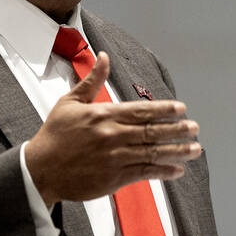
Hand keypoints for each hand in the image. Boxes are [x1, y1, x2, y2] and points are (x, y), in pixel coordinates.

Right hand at [26, 52, 201, 205]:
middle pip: (152, 131)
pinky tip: (177, 170)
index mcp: (104, 115)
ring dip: (176, 151)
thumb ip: (92, 81)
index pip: (141, 110)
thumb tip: (103, 56)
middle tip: (195, 128)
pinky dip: (162, 171)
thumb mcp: (70, 102)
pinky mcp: (113, 178)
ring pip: (152, 152)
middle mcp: (113, 135)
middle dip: (177, 130)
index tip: (181, 109)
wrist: (40, 169)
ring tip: (195, 149)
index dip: (164, 110)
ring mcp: (115, 157)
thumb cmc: (54, 135)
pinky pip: (144, 173)